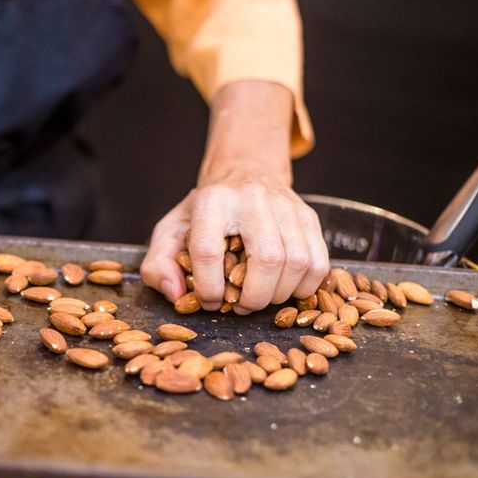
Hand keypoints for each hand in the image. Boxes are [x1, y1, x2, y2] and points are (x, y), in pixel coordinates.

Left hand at [140, 81, 329, 313]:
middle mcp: (253, 199)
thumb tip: (176, 293)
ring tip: (260, 297)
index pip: (209, 250)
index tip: (210, 300)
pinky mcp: (309, 217)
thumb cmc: (205, 210)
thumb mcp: (171, 230)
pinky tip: (283, 288)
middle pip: (267, 259)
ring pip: (298, 263)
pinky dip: (304, 287)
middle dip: (254, 296)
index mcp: (212, 202)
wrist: (244, 172)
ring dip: (279, 294)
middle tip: (240, 305)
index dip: (209, 286)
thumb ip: (158, 264)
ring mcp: (287, 206)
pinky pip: (319, 263)